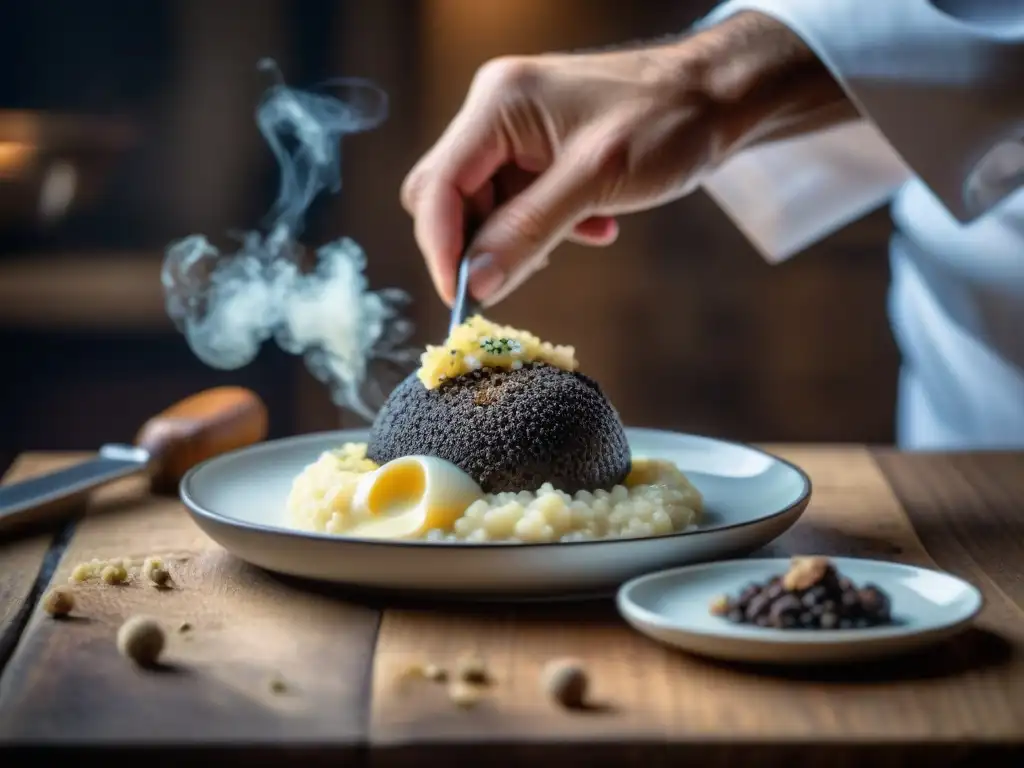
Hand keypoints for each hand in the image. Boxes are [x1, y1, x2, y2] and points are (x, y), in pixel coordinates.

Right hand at [401, 11, 851, 306]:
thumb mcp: (594, 182)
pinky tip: (592, 227)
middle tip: (518, 275)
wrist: (718, 98)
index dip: (442, 247)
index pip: (438, 186)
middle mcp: (496, 110)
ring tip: (577, 235)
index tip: (462, 299)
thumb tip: (476, 284)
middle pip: (449, 195)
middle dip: (479, 242)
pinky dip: (543, 224)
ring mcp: (516, 128)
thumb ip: (528, 231)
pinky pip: (516, 199)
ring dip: (519, 235)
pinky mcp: (538, 147)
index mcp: (499, 104)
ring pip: (484, 203)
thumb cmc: (668, 122)